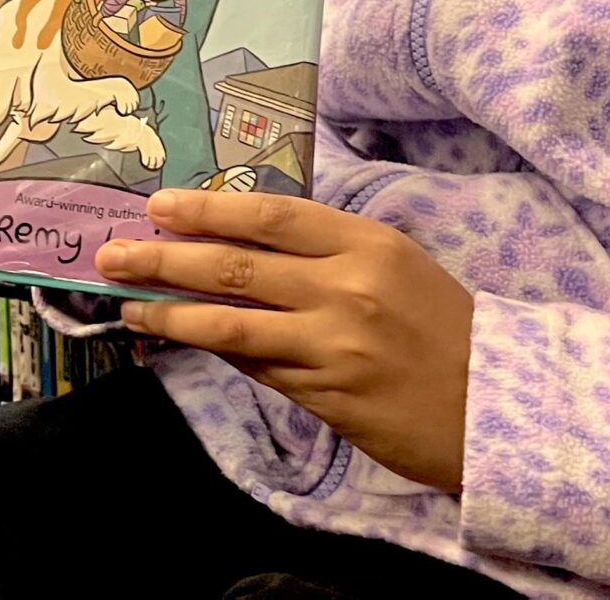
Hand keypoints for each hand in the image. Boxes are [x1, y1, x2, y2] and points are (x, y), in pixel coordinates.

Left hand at [95, 188, 475, 494]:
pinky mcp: (325, 396)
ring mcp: (333, 345)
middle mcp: (346, 288)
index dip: (210, 207)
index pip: (273, 214)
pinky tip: (182, 343)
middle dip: (166, 258)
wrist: (495, 404)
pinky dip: (215, 352)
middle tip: (113, 253)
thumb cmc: (444, 328)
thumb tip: (243, 246)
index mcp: (367, 243)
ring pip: (231, 323)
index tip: (160, 205)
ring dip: (171, 313)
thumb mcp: (395, 268)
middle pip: (236, 266)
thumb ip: (327, 256)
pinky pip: (256, 368)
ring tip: (128, 305)